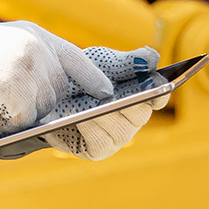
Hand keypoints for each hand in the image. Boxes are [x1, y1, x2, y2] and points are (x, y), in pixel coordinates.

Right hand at [0, 22, 114, 129]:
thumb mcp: (5, 43)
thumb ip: (34, 56)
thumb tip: (60, 86)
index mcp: (34, 34)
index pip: (74, 56)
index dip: (92, 77)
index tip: (107, 93)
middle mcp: (34, 48)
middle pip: (56, 90)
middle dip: (38, 101)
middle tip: (9, 96)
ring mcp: (25, 67)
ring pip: (41, 107)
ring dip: (20, 112)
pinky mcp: (12, 89)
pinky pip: (22, 118)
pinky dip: (7, 120)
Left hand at [42, 43, 164, 159]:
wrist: (48, 95)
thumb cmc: (81, 78)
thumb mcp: (102, 62)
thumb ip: (126, 61)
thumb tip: (152, 58)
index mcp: (139, 95)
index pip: (159, 96)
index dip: (160, 93)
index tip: (157, 89)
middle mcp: (133, 118)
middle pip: (140, 114)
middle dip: (128, 103)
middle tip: (114, 94)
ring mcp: (117, 136)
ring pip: (121, 131)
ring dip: (106, 116)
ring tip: (93, 105)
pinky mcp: (98, 150)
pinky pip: (101, 144)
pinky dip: (91, 130)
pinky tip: (81, 119)